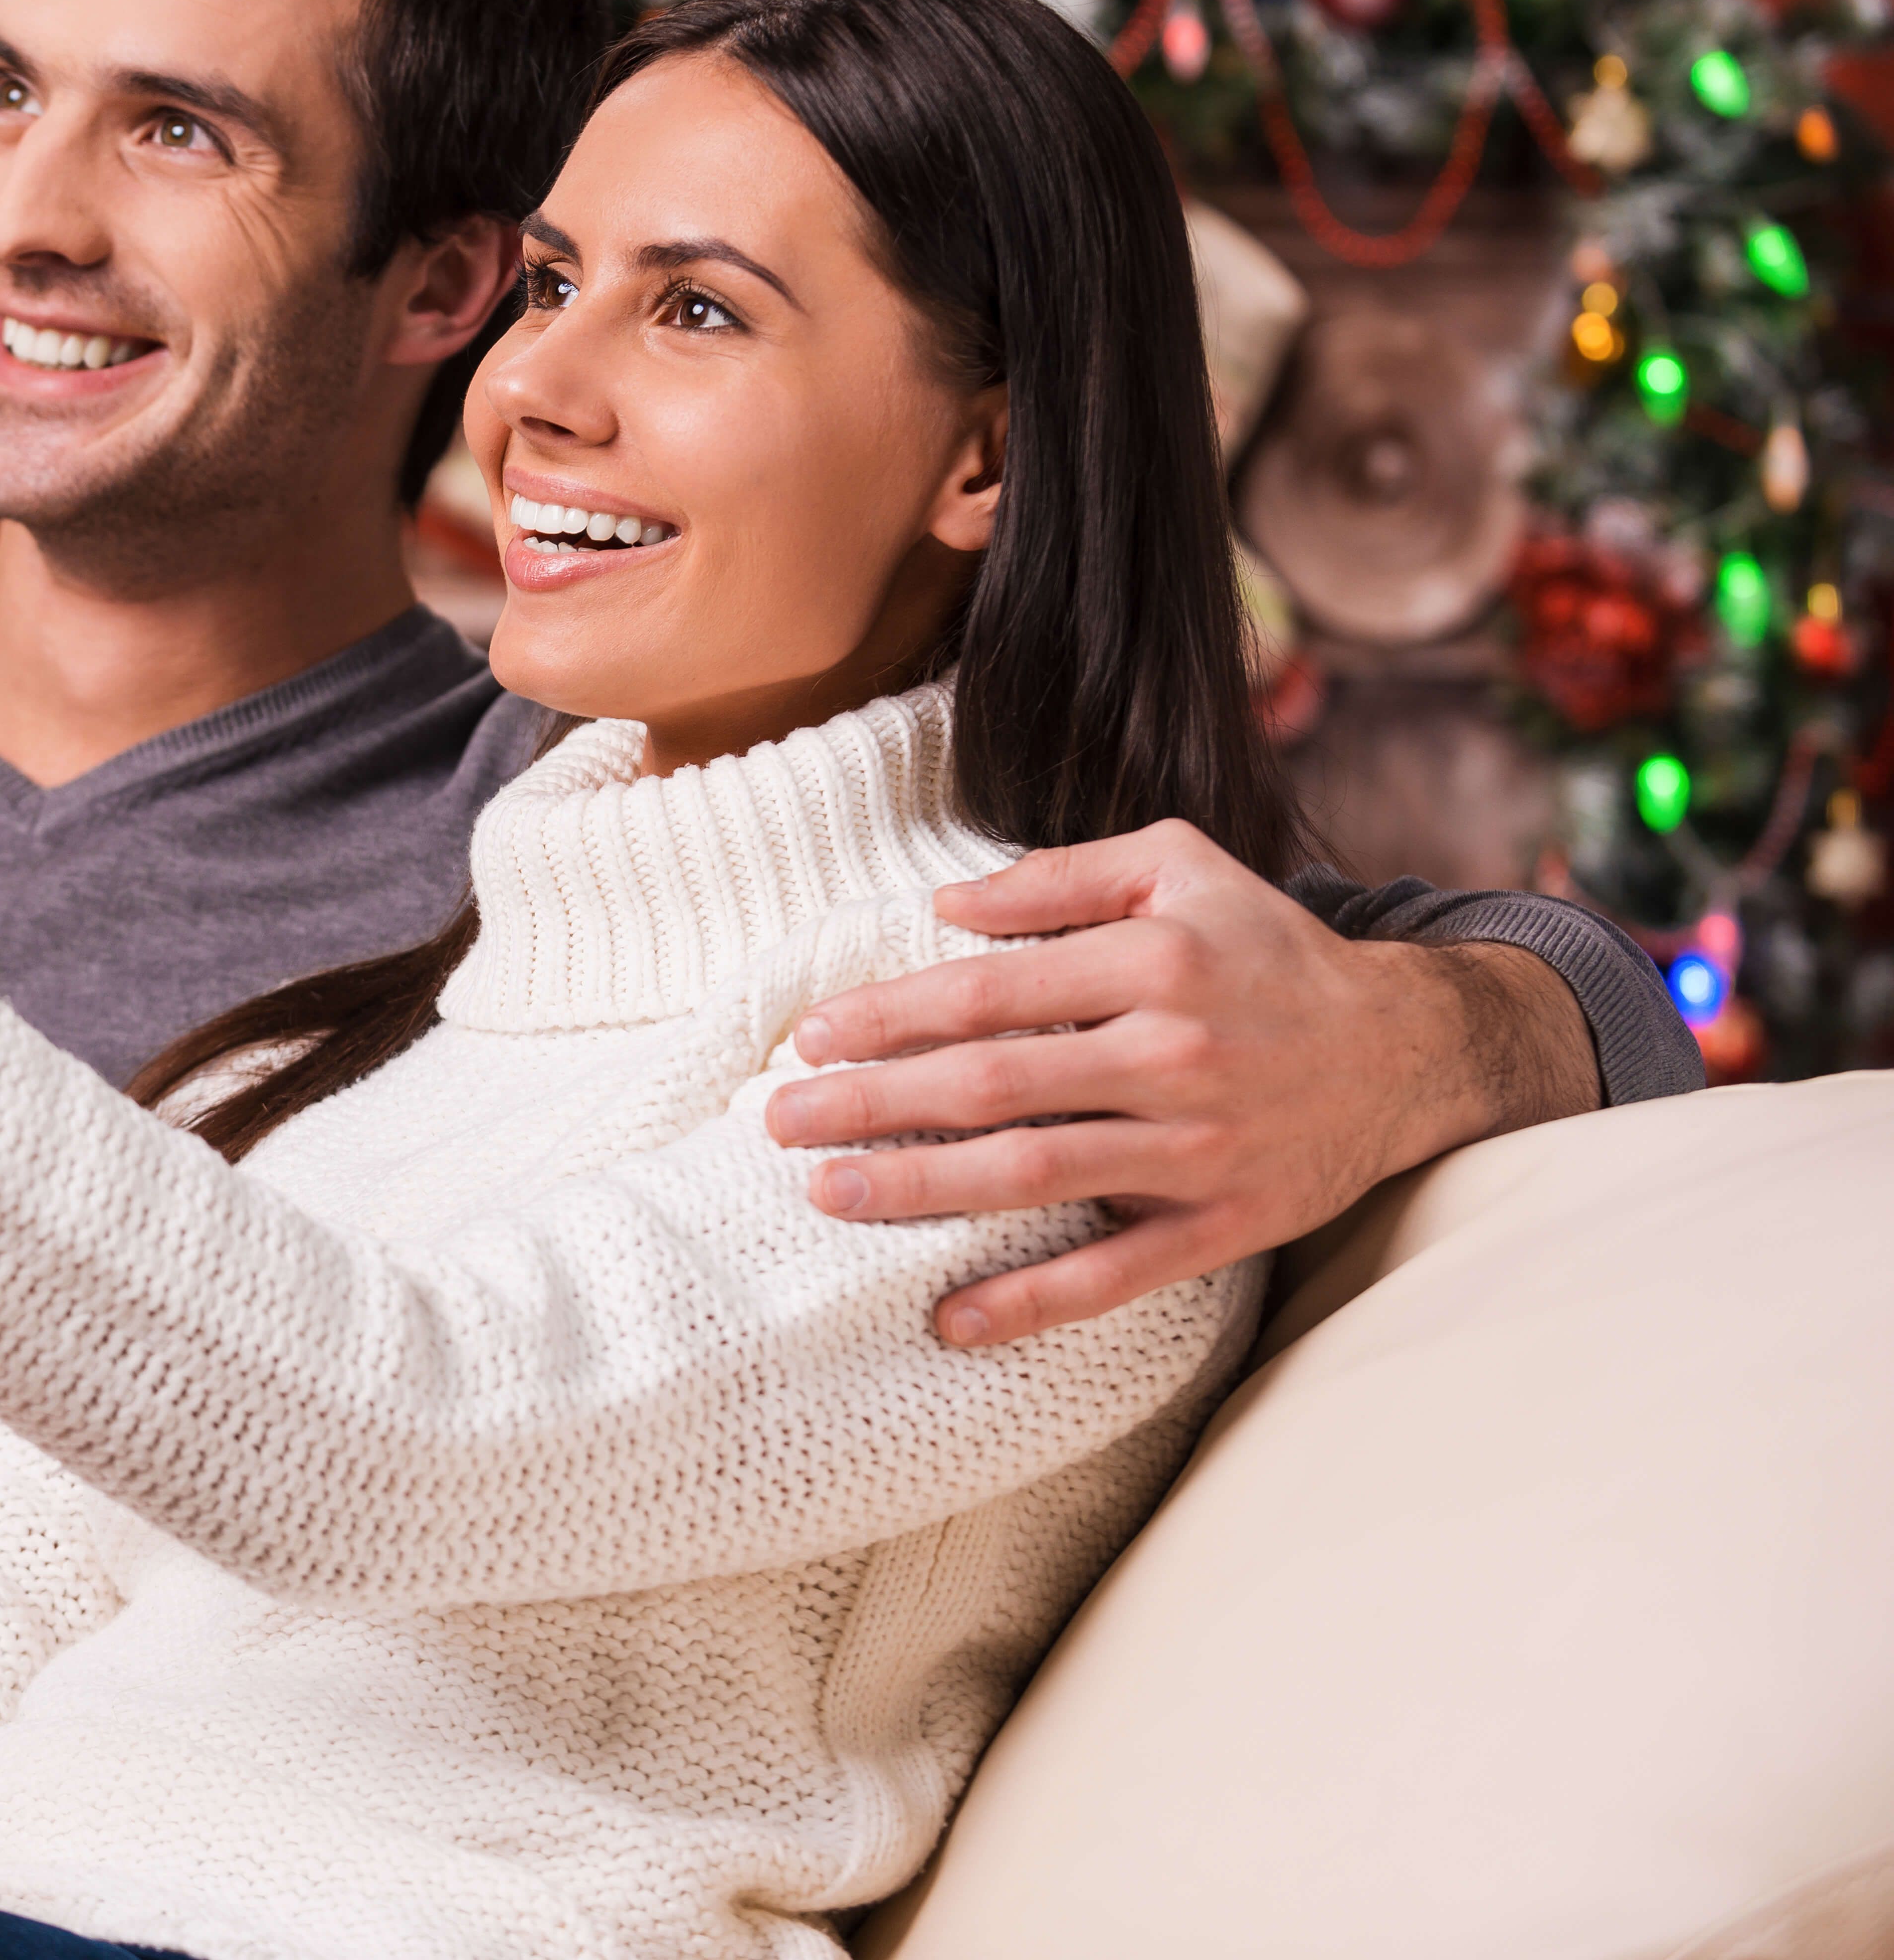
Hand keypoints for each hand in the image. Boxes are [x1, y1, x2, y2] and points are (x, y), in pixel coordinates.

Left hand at [766, 819, 1599, 1345]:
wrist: (1407, 1048)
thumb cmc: (1269, 949)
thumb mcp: (1179, 867)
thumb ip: (1060, 876)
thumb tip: (947, 902)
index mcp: (1153, 962)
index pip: (986, 994)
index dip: (889, 1017)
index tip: (812, 1039)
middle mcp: (1171, 1055)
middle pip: (991, 1086)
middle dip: (872, 1105)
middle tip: (778, 1122)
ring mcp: (1199, 1148)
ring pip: (1034, 1177)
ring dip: (920, 1191)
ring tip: (828, 1193)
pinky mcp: (1225, 1222)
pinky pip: (1115, 1274)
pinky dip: (1030, 1303)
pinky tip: (951, 1319)